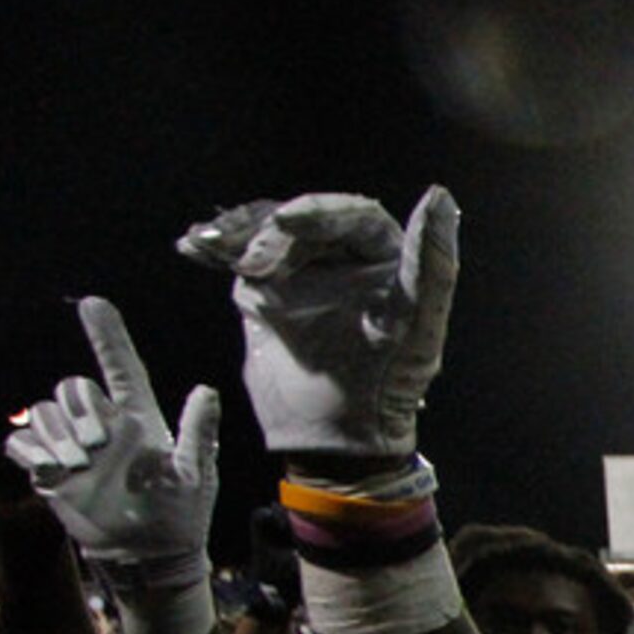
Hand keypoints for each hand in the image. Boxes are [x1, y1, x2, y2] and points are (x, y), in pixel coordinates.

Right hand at [4, 297, 219, 569]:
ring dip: (56, 435)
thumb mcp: (194, 476)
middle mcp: (104, 426)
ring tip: (78, 467)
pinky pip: (22, 442)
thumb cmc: (179, 516)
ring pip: (44, 412)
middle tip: (97, 447)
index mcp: (138, 420)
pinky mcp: (51, 470)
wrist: (147, 555)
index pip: (121, 368)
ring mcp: (75, 447)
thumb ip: (197, 434)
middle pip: (73, 386)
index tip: (92, 303)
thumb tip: (207, 391)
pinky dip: (31, 452)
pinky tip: (53, 473)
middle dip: (79, 410)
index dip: (108, 336)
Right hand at [177, 185, 458, 460]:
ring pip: (266, 232)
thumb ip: (433, 264)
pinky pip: (239, 256)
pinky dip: (216, 248)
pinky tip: (192, 247)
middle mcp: (346, 257)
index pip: (355, 216)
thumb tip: (441, 196)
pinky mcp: (267, 289)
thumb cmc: (386, 387)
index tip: (285, 222)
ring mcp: (303, 271)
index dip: (320, 212)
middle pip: (303, 222)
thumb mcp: (416, 325)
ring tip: (212, 246)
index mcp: (389, 258)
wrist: (335, 438)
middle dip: (272, 236)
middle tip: (255, 270)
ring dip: (237, 235)